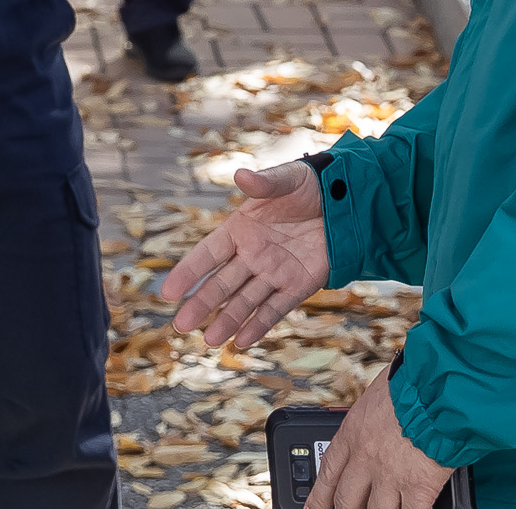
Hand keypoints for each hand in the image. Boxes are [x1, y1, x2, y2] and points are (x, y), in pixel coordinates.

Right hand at [160, 161, 330, 347]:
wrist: (347, 201)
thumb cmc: (311, 185)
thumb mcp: (288, 179)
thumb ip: (264, 183)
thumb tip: (241, 175)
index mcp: (242, 228)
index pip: (209, 253)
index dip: (189, 272)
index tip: (169, 292)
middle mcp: (253, 254)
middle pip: (222, 283)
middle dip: (201, 304)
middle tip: (181, 325)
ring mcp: (274, 272)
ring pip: (245, 301)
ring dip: (228, 320)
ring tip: (209, 341)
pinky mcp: (299, 285)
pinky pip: (276, 308)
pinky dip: (260, 324)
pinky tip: (242, 341)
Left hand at [303, 365, 452, 508]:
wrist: (437, 386)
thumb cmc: (411, 382)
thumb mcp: (375, 397)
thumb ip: (368, 420)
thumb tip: (372, 426)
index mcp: (352, 434)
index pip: (327, 473)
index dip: (318, 498)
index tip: (314, 508)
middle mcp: (366, 458)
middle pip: (345, 499)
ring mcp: (390, 475)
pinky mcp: (418, 486)